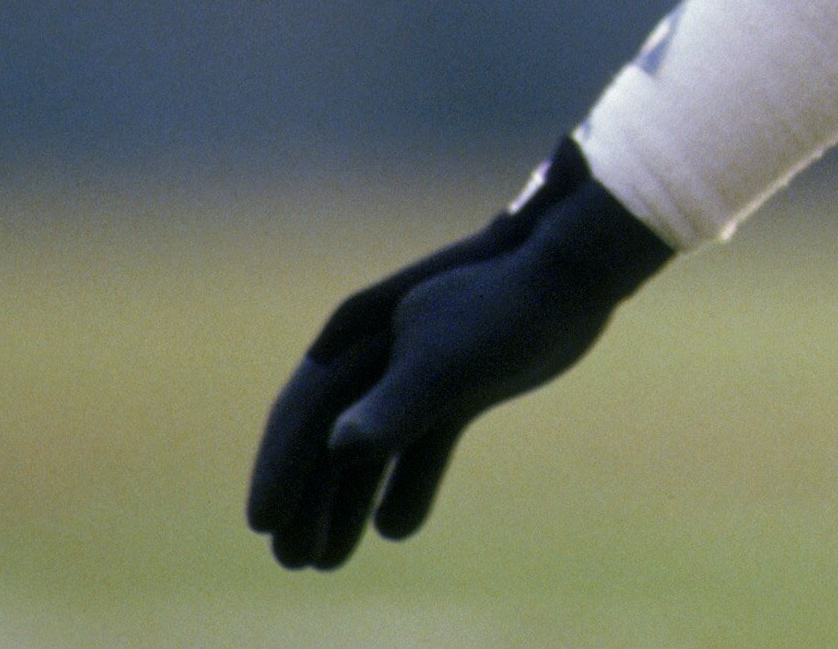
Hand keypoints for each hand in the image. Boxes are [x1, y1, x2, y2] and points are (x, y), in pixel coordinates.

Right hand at [249, 138, 671, 570]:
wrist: (574, 275)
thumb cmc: (509, 306)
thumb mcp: (450, 359)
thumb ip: (397, 403)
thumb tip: (342, 449)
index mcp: (356, 336)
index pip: (302, 413)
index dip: (280, 469)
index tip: (263, 524)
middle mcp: (376, 355)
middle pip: (326, 437)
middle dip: (306, 499)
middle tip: (293, 560)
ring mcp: (417, 372)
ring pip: (369, 450)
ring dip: (345, 504)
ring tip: (326, 562)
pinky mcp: (458, 389)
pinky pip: (418, 448)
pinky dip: (405, 487)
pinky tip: (393, 527)